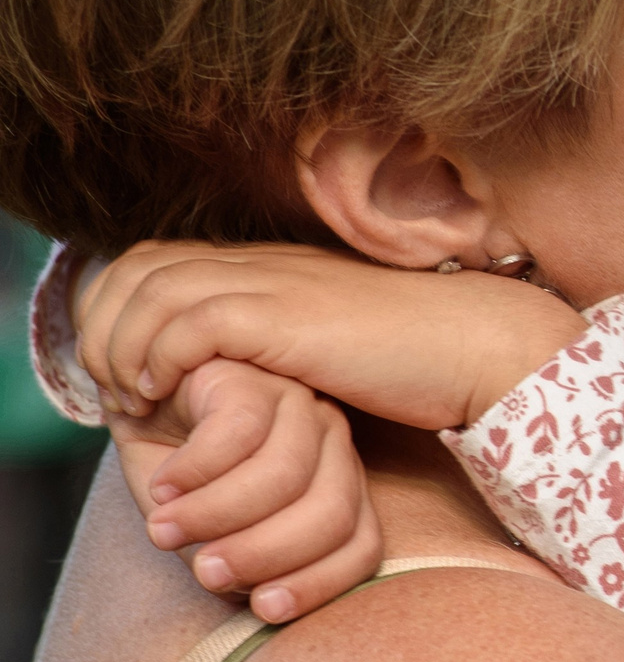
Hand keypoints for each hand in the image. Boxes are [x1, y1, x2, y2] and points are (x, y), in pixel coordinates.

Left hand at [77, 240, 587, 431]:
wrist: (480, 347)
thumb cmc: (421, 361)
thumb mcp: (333, 347)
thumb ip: (285, 347)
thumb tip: (239, 379)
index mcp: (269, 267)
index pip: (152, 261)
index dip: (119, 310)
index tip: (128, 374)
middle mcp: (260, 263)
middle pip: (134, 267)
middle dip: (104, 327)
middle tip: (118, 389)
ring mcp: (271, 283)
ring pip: (147, 291)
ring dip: (122, 348)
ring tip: (137, 400)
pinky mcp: (284, 316)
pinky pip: (187, 323)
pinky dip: (159, 360)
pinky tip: (171, 398)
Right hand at [108, 357, 382, 621]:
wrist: (144, 411)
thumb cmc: (186, 480)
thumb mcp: (217, 532)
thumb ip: (245, 562)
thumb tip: (257, 599)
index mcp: (339, 487)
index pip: (361, 544)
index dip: (318, 583)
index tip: (264, 610)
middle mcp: (332, 444)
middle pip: (329, 513)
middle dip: (264, 554)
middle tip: (205, 571)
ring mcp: (299, 405)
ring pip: (284, 474)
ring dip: (216, 514)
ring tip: (163, 530)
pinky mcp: (256, 378)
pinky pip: (239, 431)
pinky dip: (194, 471)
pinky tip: (163, 485)